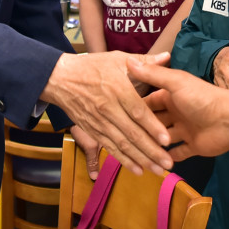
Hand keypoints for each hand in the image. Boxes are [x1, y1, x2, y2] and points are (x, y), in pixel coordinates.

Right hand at [41, 51, 172, 175]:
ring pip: (122, 144)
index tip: (166, 139)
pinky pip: (110, 148)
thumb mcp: (117, 59)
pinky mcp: (93, 131)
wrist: (60, 79)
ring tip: (158, 171)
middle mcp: (109, 109)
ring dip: (141, 159)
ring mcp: (100, 122)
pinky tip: (138, 170)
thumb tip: (167, 56)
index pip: (138, 112)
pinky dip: (124, 160)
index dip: (152, 126)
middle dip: (151, 151)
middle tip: (168, 164)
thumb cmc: (92, 67)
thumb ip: (144, 62)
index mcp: (118, 89)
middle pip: (132, 133)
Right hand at [129, 58, 228, 160]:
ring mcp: (185, 130)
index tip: (115, 114)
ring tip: (134, 153)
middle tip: (121, 138)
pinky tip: (154, 163)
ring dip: (152, 146)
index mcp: (171, 96)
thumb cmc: (202, 97)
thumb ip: (153, 74)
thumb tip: (128, 61)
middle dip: (141, 130)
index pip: (147, 103)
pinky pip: (178, 153)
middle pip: (154, 122)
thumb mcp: (175, 82)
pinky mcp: (193, 146)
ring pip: (163, 140)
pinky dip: (169, 158)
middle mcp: (176, 112)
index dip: (133, 108)